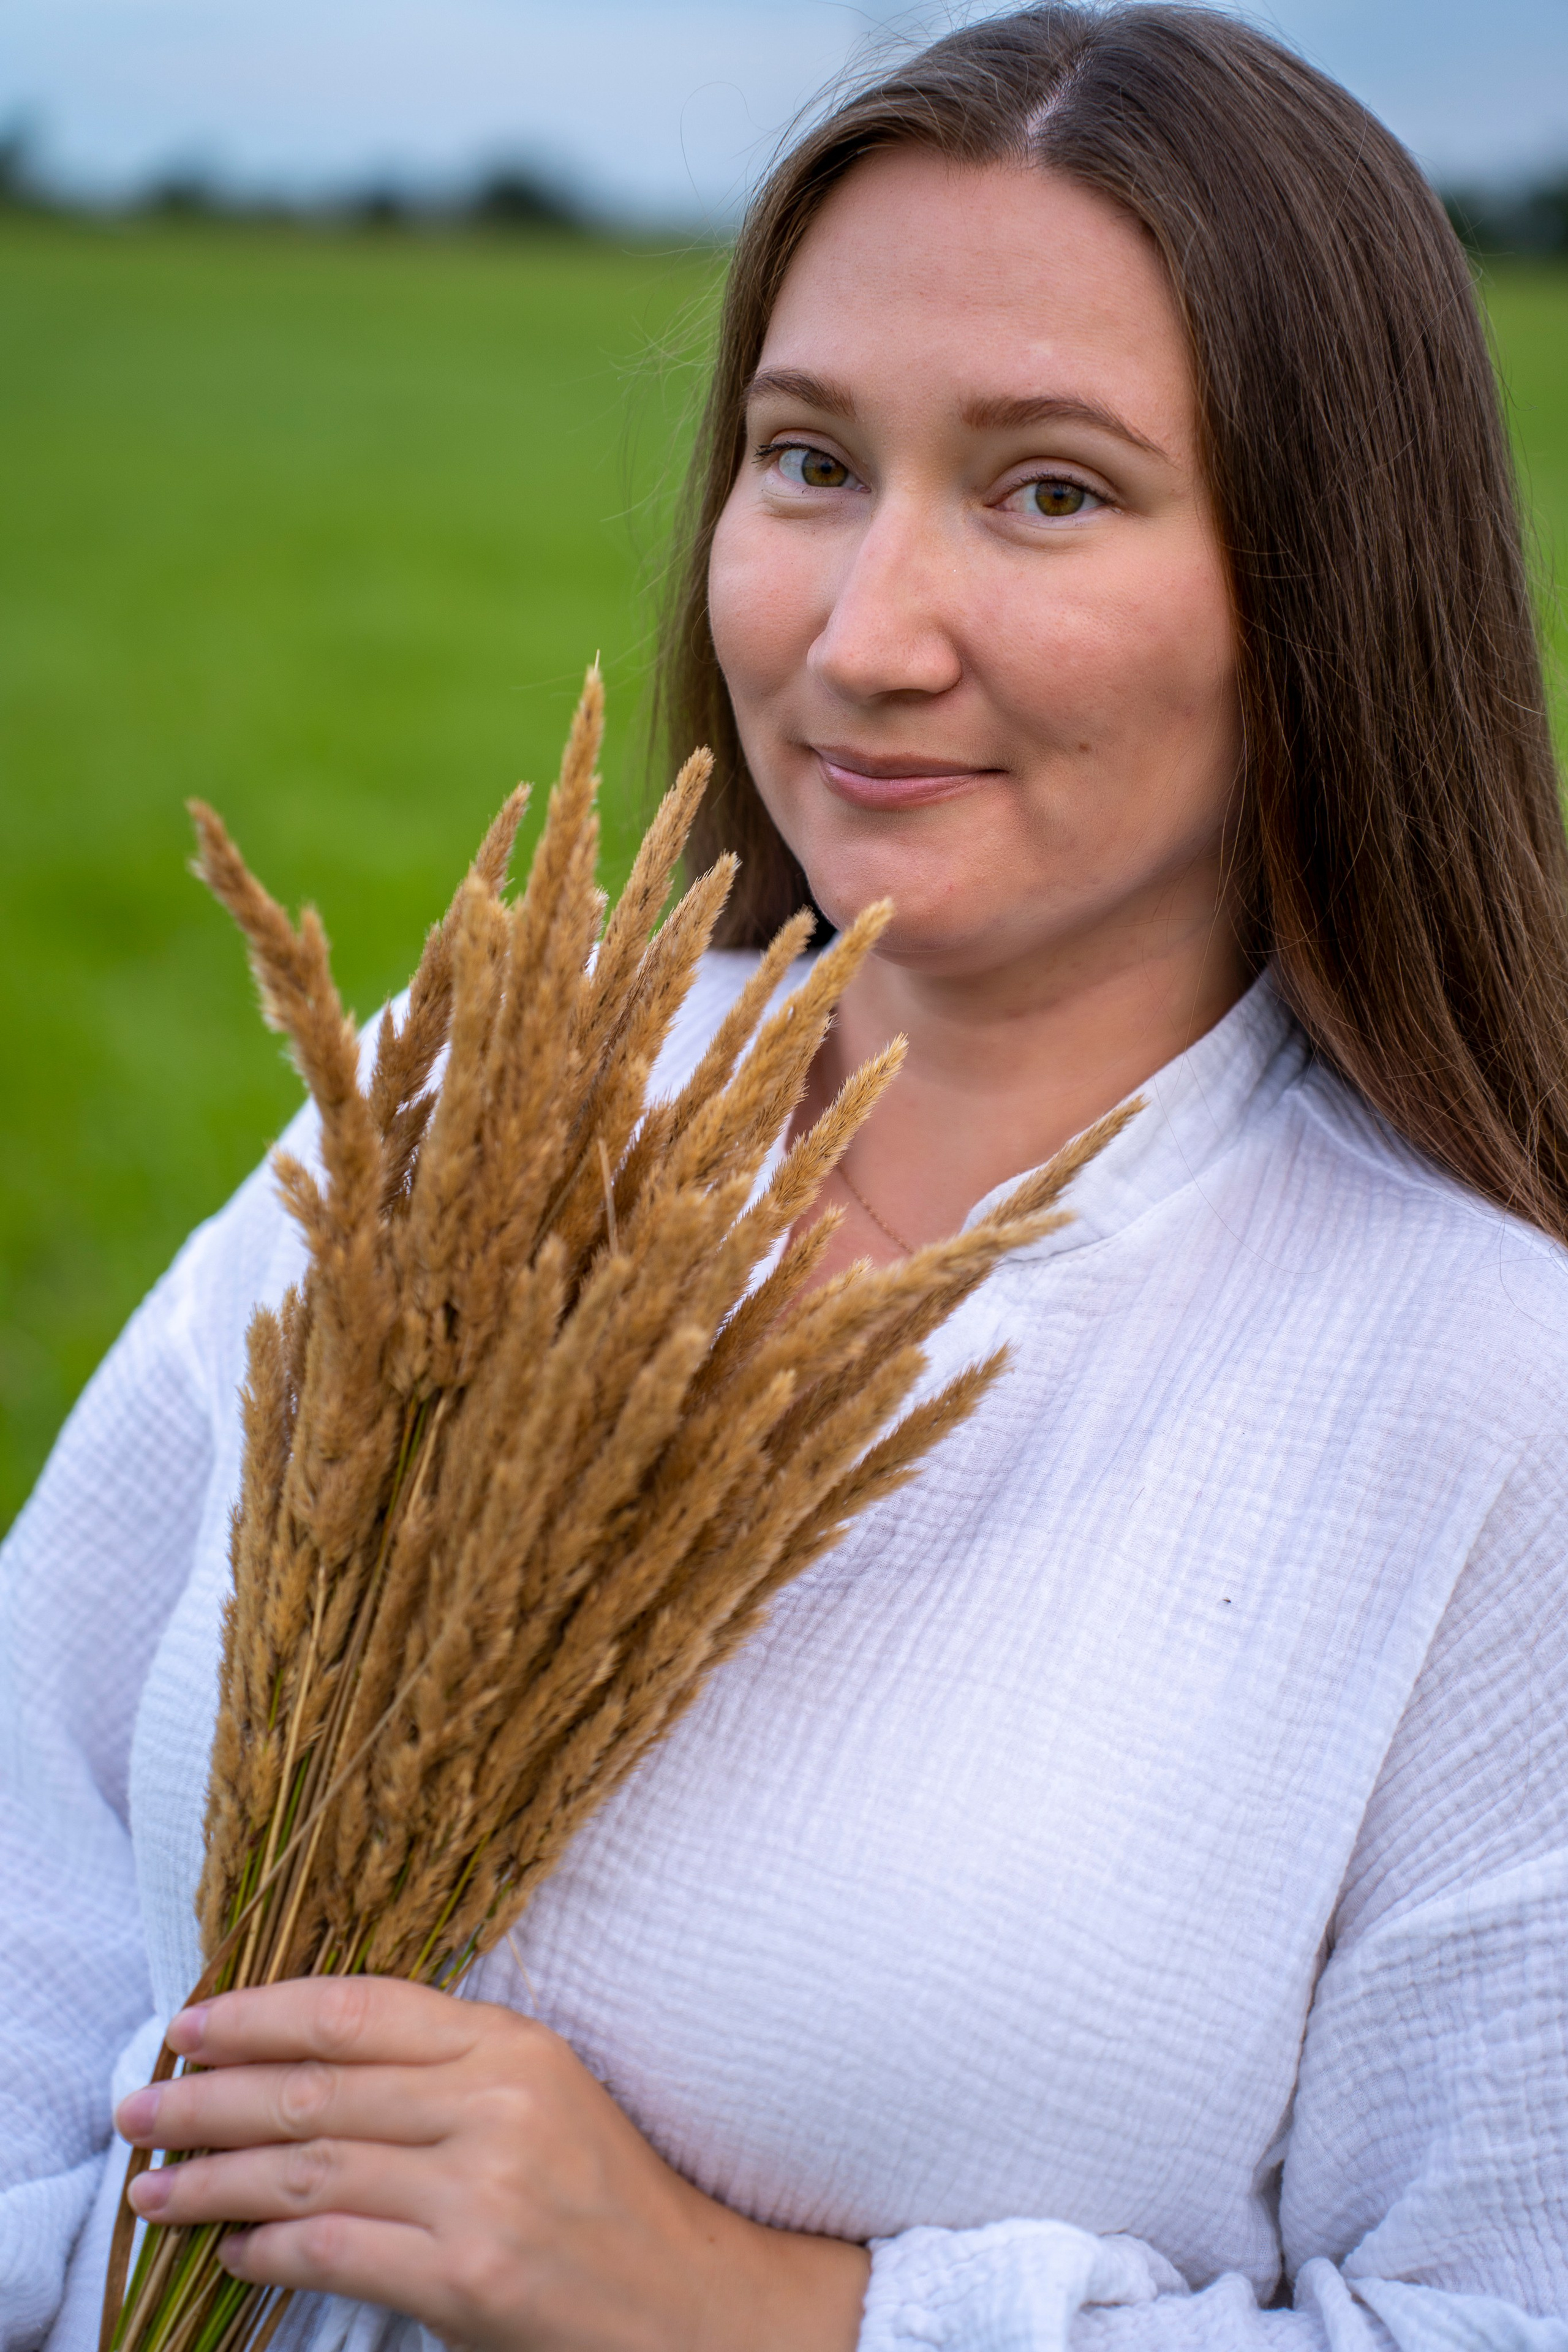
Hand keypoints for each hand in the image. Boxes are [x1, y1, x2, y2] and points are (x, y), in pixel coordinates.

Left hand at [114, 1978, 868, 2351]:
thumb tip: (305, 2065)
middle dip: (211, 2097)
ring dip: (215, 2183)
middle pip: (319, 2084)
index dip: (261, 2011)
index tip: (189, 2026)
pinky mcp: (470, 2274)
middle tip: (139, 2106)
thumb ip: (442, 2071)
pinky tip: (228, 2254)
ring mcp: (484, 2188)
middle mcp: (497, 2101)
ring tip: (153, 2191)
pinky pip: (336, 2251)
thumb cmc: (605, 2198)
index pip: (359, 2008)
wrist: (692, 2300)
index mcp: (513, 2042)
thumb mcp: (540, 2097)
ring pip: (311, 2167)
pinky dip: (267, 2254)